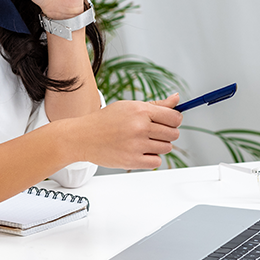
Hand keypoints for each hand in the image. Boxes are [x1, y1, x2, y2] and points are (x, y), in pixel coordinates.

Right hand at [66, 94, 182, 169]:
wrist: (83, 137)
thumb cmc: (105, 121)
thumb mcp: (129, 106)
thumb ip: (156, 105)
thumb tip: (177, 99)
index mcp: (140, 111)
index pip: (174, 117)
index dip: (174, 120)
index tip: (169, 122)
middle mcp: (140, 127)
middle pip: (173, 134)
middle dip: (166, 133)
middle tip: (152, 132)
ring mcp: (136, 145)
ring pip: (167, 148)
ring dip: (158, 146)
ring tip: (143, 141)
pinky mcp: (133, 161)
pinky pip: (157, 161)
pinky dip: (151, 157)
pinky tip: (139, 151)